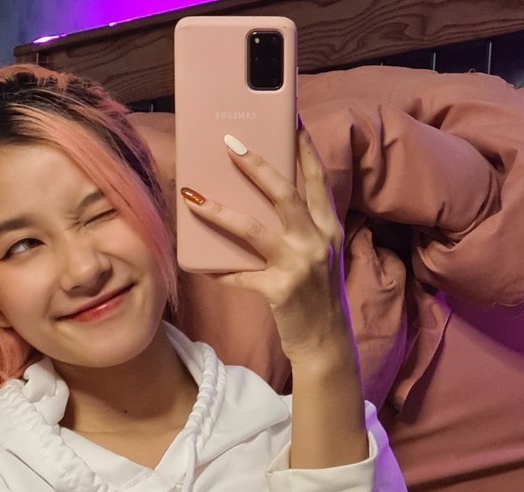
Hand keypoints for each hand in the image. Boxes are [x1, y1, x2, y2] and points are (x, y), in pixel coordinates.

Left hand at [180, 122, 354, 367]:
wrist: (327, 342)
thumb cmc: (317, 296)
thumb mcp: (318, 256)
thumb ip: (299, 229)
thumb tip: (260, 203)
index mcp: (328, 227)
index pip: (316, 178)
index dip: (303, 146)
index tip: (289, 116)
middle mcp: (317, 241)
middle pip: (285, 192)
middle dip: (257, 165)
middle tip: (230, 142)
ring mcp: (299, 265)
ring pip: (254, 230)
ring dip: (221, 212)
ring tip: (194, 197)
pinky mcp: (280, 291)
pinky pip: (241, 276)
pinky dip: (219, 270)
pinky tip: (199, 265)